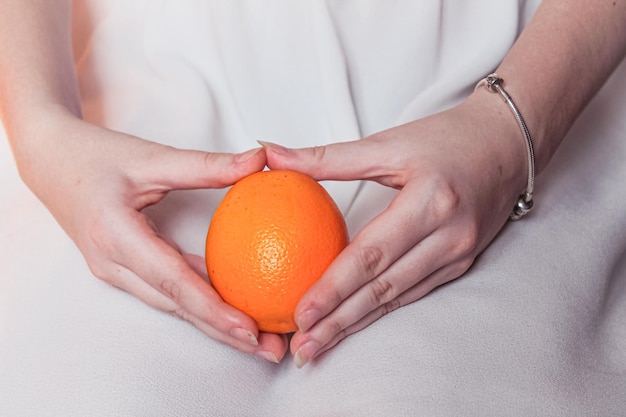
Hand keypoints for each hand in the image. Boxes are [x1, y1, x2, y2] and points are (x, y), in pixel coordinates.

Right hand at [17, 112, 286, 362]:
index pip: (171, 280)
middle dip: (222, 331)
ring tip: (256, 337)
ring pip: (171, 303)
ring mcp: (115, 270)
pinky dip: (198, 301)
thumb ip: (206, 165)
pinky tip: (228, 308)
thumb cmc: (95, 157)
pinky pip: (166, 289)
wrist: (52, 161)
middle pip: (175, 304)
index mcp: (115, 234)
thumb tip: (259, 162)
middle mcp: (113, 262)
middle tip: (268, 348)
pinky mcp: (124, 269)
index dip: (212, 308)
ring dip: (213, 322)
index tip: (248, 327)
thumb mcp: (152, 158)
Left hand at [264, 92, 527, 366]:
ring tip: (321, 345)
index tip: (300, 313)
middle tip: (303, 348)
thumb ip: (328, 156)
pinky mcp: (462, 262)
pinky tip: (357, 322)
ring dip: (358, 324)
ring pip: (399, 298)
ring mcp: (459, 253)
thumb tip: (272, 155)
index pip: (371, 255)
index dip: (333, 288)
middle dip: (339, 323)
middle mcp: (449, 235)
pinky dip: (383, 310)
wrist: (508, 144)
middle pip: (383, 288)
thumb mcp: (388, 142)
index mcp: (430, 202)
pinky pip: (415, 292)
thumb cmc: (448, 138)